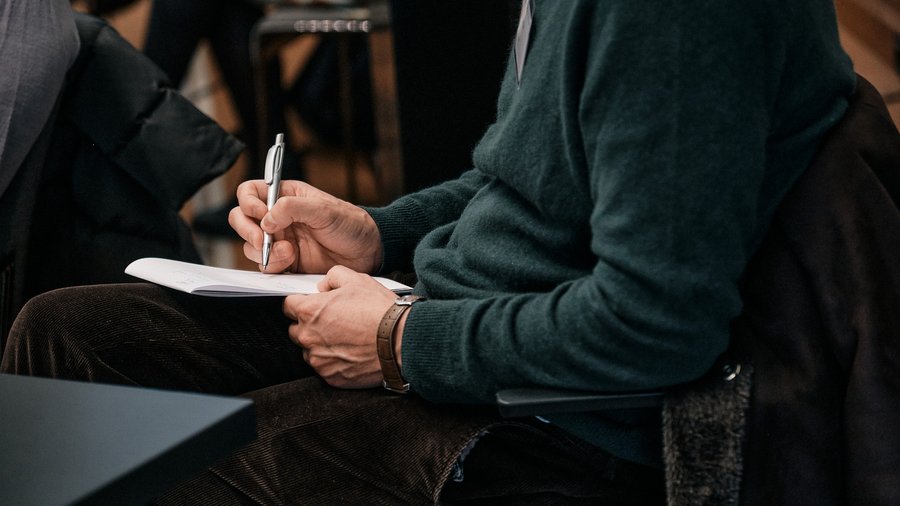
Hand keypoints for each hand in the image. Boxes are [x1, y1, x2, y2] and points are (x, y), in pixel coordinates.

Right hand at [228, 180, 382, 273]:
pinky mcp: (285, 262)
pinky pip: (264, 265)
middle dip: (246, 229)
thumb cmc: (350, 224)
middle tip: (261, 238)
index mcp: (285, 196)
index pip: (250, 192)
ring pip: (249, 245)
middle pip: (240, 219)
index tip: (262, 214)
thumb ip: (292, 207)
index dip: (248, 202)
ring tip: (289, 252)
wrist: (367, 252)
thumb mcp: (324, 209)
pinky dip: (272, 265)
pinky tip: (291, 262)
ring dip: (263, 250)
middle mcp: (277, 217)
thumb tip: (266, 219)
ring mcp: (279, 240)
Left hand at [282, 265, 398, 388]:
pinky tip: (351, 352)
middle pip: (296, 329)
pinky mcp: (330, 377)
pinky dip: (333, 361)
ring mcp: (318, 360)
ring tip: (345, 338)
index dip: (301, 303)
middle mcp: (308, 337)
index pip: (288, 305)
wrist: (400, 341)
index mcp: (309, 311)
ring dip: (320, 345)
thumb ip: (332, 277)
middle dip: (310, 325)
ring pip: (309, 351)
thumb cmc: (379, 311)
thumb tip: (323, 286)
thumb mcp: (357, 279)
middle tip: (334, 322)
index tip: (313, 305)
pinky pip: (324, 368)